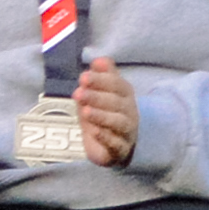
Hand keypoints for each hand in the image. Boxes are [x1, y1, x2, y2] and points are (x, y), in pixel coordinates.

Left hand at [76, 51, 138, 167]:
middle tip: (78, 93)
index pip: (118, 85)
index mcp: (124, 95)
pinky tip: (94, 131)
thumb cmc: (103, 110)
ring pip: (119, 123)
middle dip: (98, 97)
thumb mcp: (99, 91)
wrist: (112, 143)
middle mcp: (129, 112)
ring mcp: (126, 132)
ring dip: (102, 116)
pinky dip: (106, 138)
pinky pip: (117, 144)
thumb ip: (101, 75)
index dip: (102, 81)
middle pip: (118, 103)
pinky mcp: (120, 149)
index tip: (83, 77)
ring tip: (85, 112)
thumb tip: (99, 60)